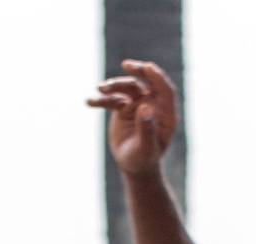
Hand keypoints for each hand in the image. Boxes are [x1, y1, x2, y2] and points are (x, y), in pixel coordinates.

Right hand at [88, 59, 179, 176]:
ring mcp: (138, 104)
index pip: (165, 90)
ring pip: (127, 88)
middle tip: (126, 65)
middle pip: (146, 82)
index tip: (148, 68)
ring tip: (100, 89)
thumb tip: (145, 107)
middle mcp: (153, 105)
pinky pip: (112, 100)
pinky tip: (89, 102)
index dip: (157, 77)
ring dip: (114, 86)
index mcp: (166, 113)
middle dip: (137, 72)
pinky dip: (101, 100)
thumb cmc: (144, 159)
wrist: (133, 166)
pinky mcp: (123, 108)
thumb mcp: (146, 147)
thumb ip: (147, 128)